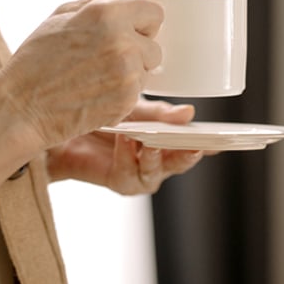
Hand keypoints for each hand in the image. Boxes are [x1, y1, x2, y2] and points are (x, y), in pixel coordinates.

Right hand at [0, 0, 163, 148]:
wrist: (20, 107)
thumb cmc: (36, 60)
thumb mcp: (62, 15)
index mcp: (106, 13)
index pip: (154, 11)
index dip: (140, 23)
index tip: (125, 32)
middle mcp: (122, 41)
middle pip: (154, 44)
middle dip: (136, 50)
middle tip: (101, 59)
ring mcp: (127, 72)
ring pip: (147, 70)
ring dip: (129, 73)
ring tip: (94, 77)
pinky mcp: (127, 100)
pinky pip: (138, 93)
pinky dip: (121, 95)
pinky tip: (94, 93)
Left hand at [46, 99, 204, 194]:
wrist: (59, 123)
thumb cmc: (99, 111)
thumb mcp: (131, 103)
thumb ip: (158, 113)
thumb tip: (189, 113)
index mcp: (167, 136)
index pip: (195, 141)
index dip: (212, 142)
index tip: (224, 139)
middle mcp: (157, 157)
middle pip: (180, 161)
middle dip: (187, 154)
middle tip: (193, 145)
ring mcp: (139, 172)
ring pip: (157, 173)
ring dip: (155, 157)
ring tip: (150, 140)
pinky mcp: (118, 180)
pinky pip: (130, 176)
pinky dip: (128, 158)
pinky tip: (125, 140)